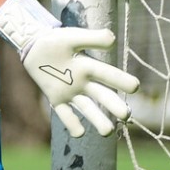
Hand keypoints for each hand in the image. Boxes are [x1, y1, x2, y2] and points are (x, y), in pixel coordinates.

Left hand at [0, 0, 139, 137]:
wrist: (34, 46)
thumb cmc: (56, 40)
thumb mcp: (72, 37)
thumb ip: (91, 38)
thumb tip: (112, 39)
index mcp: (88, 66)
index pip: (107, 74)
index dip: (120, 80)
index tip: (135, 87)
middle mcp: (83, 82)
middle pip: (101, 95)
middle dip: (114, 105)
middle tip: (126, 115)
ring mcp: (70, 92)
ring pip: (86, 108)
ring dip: (97, 119)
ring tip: (108, 131)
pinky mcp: (55, 98)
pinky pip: (64, 113)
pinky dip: (71, 122)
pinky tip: (79, 133)